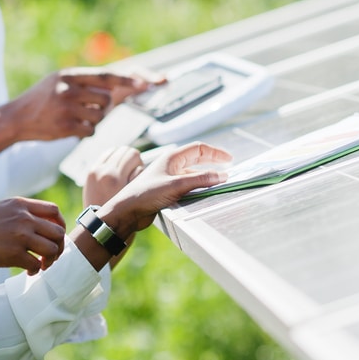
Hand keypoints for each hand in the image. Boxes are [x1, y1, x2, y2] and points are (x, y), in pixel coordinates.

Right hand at [0, 68, 155, 152]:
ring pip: (100, 116)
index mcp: (70, 75)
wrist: (16, 119)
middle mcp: (69, 89)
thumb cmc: (43, 100)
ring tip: (74, 117)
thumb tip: (124, 84)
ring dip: (93, 120)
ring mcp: (67, 108)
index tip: (146, 83)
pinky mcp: (65, 127)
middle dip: (103, 106)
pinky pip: (90, 131)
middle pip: (107, 99)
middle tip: (87, 108)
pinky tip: (69, 127)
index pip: (106, 76)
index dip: (128, 80)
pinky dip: (85, 131)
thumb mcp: (60, 81)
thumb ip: (87, 82)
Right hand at [0, 197, 65, 290]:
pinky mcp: (13, 254)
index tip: (53, 237)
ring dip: (50, 260)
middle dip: (59, 246)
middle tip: (49, 257)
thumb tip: (37, 226)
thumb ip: (17, 213)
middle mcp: (23, 217)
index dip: (59, 225)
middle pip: (58, 231)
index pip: (54, 211)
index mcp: (19, 204)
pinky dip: (36, 270)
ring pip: (53, 249)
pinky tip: (27, 272)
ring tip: (40, 265)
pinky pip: (37, 265)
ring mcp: (19, 235)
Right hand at [82, 146, 144, 206]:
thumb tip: (116, 158)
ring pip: (134, 157)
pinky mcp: (130, 186)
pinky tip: (141, 184)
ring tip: (136, 177)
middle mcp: (105, 172)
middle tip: (134, 171)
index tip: (127, 165)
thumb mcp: (93, 187)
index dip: (123, 156)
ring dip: (138, 165)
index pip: (114, 150)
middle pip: (126, 151)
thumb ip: (102, 172)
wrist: (104, 228)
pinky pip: (140, 170)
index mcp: (94, 170)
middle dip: (133, 159)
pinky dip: (142, 174)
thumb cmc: (101, 208)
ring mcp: (117, 178)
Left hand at [95, 142, 231, 238]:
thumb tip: (222, 176)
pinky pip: (188, 185)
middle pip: (197, 159)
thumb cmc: (146, 194)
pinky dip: (199, 187)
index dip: (215, 153)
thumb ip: (200, 179)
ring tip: (220, 182)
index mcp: (172, 157)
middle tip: (228, 168)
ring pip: (194, 173)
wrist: (128, 211)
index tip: (230, 160)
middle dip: (213, 162)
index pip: (199, 148)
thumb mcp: (176, 185)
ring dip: (207, 176)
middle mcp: (171, 165)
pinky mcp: (168, 190)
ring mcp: (170, 177)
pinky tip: (205, 193)